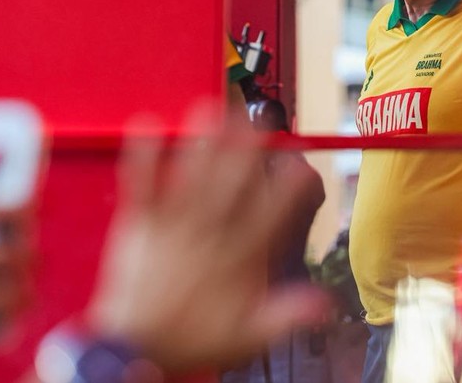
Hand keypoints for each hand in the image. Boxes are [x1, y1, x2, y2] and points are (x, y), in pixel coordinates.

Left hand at [85, 107, 329, 372]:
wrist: (134, 352)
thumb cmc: (193, 340)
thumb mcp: (249, 336)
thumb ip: (287, 315)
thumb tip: (327, 303)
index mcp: (238, 259)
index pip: (271, 217)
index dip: (289, 191)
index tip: (303, 166)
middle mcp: (207, 236)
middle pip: (231, 186)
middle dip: (246, 150)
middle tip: (259, 118)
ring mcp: (172, 228)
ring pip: (191, 179)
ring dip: (202, 144)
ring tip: (212, 110)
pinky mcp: (139, 226)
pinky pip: (141, 186)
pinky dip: (143, 157)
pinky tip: (148, 125)